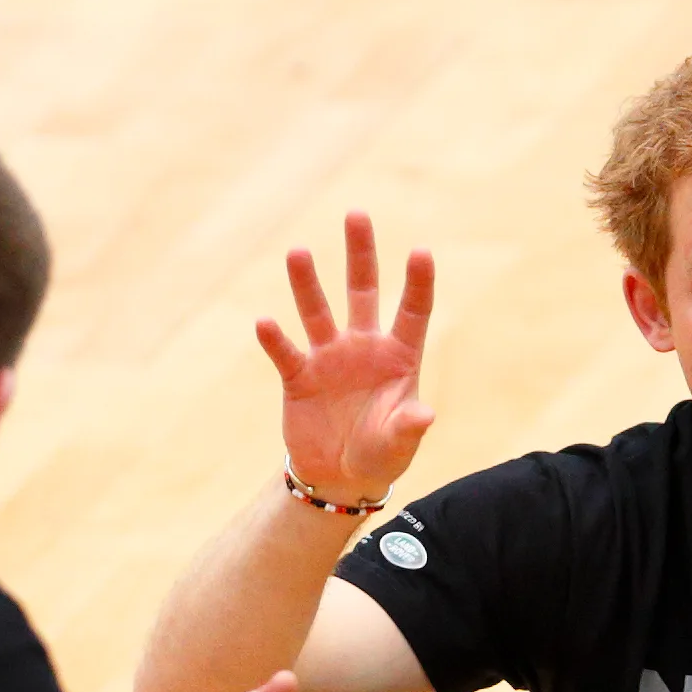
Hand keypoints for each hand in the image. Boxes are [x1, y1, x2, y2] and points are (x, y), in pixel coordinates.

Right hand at [255, 212, 436, 504]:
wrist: (340, 477)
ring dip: (307, 283)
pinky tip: (265, 322)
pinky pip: (285, 353)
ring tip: (298, 251)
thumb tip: (426, 415)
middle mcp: (363, 347)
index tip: (421, 251)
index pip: (412, 311)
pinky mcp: (298, 377)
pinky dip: (275, 339)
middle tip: (356, 214)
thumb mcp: (399, 444)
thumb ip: (409, 428)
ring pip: (317, 311)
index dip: (417, 282)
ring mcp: (328, 358)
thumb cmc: (381, 455)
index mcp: (398, 356)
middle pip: (362, 291)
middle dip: (360, 254)